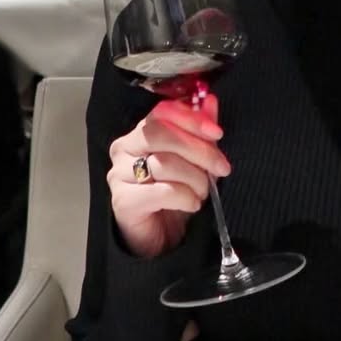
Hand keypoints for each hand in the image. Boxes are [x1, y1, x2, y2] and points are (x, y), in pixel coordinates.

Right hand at [106, 93, 227, 257]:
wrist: (159, 239)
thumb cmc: (175, 195)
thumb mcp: (194, 162)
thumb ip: (200, 133)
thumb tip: (211, 101)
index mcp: (140, 133)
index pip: (162, 112)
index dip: (192, 119)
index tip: (217, 133)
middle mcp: (124, 149)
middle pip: (161, 134)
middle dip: (198, 149)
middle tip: (221, 167)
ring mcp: (119, 175)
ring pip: (164, 163)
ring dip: (194, 178)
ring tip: (203, 191)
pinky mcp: (122, 201)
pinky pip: (162, 191)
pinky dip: (185, 197)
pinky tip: (192, 204)